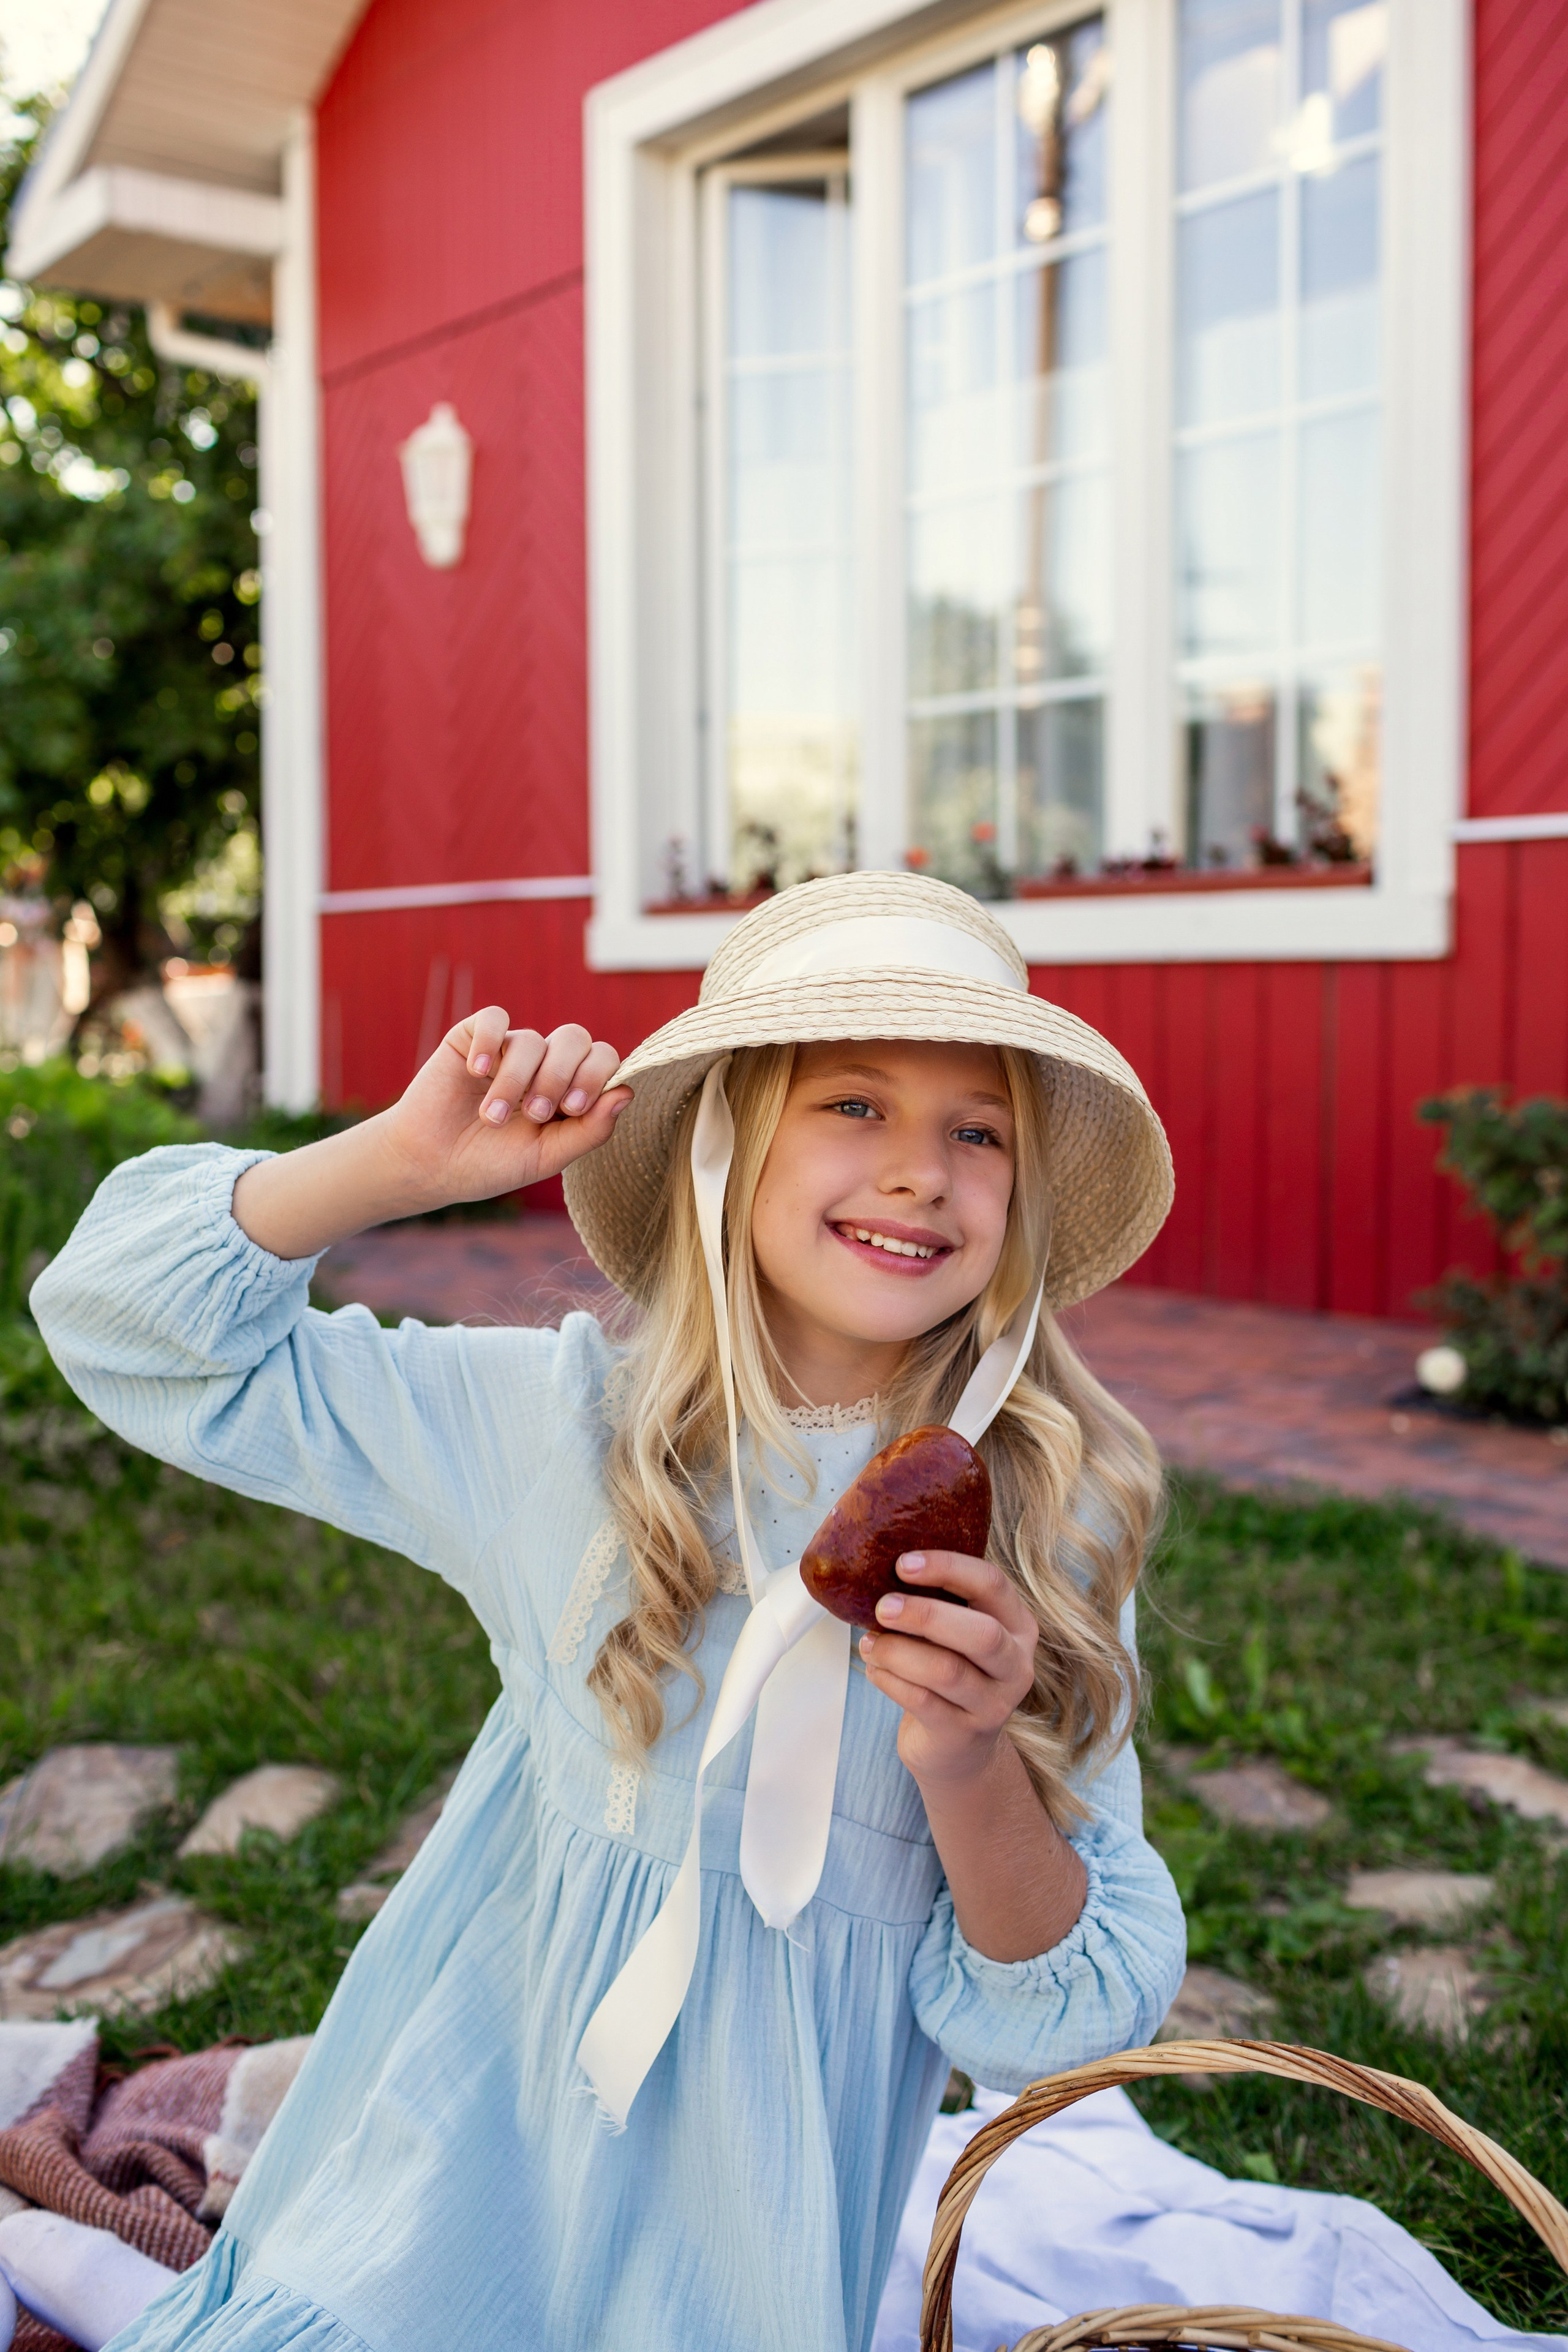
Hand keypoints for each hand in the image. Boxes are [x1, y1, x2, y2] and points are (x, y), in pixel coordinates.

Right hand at [378, 1011, 631, 1211]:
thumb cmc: (490, 1164)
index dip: (595, 1076)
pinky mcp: (471, 1038)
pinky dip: (489, 1043)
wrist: (430, 1166)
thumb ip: (590, 1130)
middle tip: (537, 1113)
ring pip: (531, 1040)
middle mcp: (543, 1063)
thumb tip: (627, 1093)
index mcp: (569, 1088)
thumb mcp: (546, 1157)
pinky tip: (477, 1072)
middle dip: (559, 1076)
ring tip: (492, 1117)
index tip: (572, 1109)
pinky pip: (493, 1018)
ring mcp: (507, 1048)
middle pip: (574, 1038)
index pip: (602, 1058)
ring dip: (515, 1081)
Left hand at [858, 1550, 1038, 1790]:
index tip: (903, 1564)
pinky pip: (922, 1701)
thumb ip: (941, 1602)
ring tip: (869, 1643)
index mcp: (1018, 1626)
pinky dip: (890, 1680)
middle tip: (883, 1607)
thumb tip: (881, 1564)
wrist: (960, 1750)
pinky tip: (875, 1669)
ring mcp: (994, 1704)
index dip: (948, 1568)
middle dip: (926, 1614)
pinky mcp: (964, 1734)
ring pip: (946, 1670)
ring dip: (897, 1651)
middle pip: (981, 1633)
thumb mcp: (959, 1635)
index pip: (993, 1584)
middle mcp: (1016, 1665)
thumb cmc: (953, 1675)